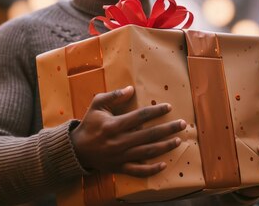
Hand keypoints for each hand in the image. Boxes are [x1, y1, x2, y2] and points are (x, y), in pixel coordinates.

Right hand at [70, 86, 186, 176]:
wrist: (76, 149)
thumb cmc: (89, 124)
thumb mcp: (97, 105)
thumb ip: (113, 96)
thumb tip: (131, 88)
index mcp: (114, 125)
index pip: (140, 116)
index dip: (156, 111)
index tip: (169, 107)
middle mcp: (119, 141)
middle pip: (149, 135)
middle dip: (168, 129)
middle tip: (182, 124)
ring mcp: (120, 156)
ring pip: (147, 152)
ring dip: (164, 147)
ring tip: (178, 140)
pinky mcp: (120, 167)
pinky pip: (138, 171)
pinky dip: (151, 169)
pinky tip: (164, 165)